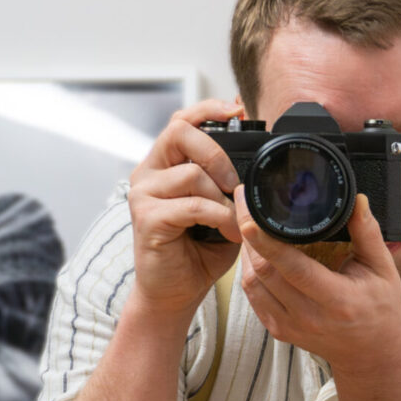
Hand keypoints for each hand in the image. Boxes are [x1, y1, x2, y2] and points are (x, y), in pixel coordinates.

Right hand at [126, 99, 247, 318]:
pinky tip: (228, 234)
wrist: (176, 292)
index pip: (182, 120)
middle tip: (236, 183)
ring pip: (191, 172)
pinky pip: (192, 204)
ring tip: (235, 222)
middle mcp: (149, 172)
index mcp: (166, 164)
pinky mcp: (146, 218)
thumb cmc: (200, 250)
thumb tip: (258, 159)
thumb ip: (232, 183)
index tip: (239, 110)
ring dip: (224, 198)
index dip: (209, 108)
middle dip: (218, 152)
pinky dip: (219, 218)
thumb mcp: (223, 208)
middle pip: (180, 131)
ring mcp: (143, 194)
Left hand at [238, 195, 400, 371]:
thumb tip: (357, 199)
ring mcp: (290, 326)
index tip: (249, 218)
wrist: (373, 354)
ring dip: (246, 251)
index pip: (294, 269)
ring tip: (246, 221)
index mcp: (337, 300)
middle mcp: (309, 317)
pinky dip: (249, 270)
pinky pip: (253, 296)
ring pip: (252, 283)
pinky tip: (253, 251)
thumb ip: (368, 233)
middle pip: (265, 272)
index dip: (268, 243)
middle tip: (243, 202)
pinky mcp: (279, 330)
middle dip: (249, 235)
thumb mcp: (383, 270)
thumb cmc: (382, 309)